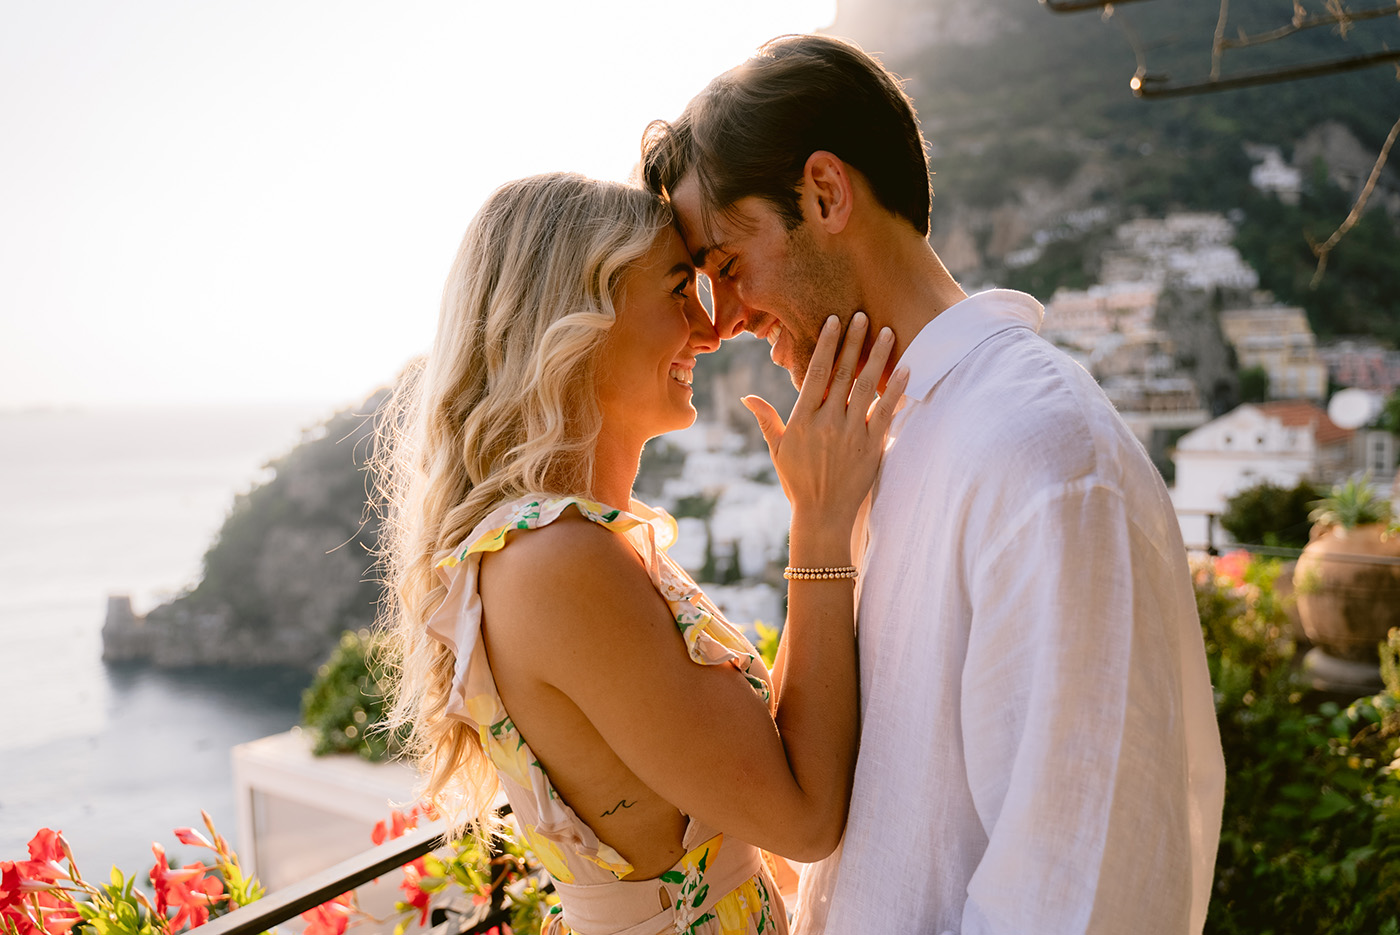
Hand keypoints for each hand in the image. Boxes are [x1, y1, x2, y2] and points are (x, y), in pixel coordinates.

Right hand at [741, 312, 908, 528]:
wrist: (822, 515)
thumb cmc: (797, 481)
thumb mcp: (777, 450)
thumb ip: (766, 419)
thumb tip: (746, 398)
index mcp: (803, 419)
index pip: (815, 372)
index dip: (825, 344)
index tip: (833, 320)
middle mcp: (828, 422)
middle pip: (842, 373)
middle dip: (852, 341)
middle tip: (861, 314)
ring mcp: (852, 434)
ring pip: (865, 387)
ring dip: (877, 357)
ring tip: (888, 332)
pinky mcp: (872, 447)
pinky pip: (886, 413)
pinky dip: (895, 390)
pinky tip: (906, 369)